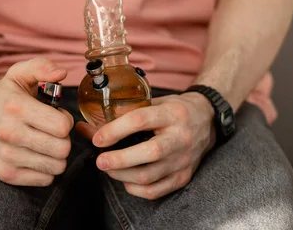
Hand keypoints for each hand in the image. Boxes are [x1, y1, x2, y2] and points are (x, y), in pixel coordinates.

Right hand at [0, 57, 73, 186]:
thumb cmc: (3, 95)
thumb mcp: (19, 74)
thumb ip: (41, 67)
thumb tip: (61, 73)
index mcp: (16, 107)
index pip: (62, 126)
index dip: (65, 120)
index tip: (56, 116)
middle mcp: (8, 133)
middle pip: (62, 148)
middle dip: (63, 139)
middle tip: (51, 131)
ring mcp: (6, 156)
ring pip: (56, 166)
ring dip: (56, 154)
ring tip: (44, 141)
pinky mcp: (5, 173)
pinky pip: (45, 179)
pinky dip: (45, 168)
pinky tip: (35, 154)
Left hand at [77, 93, 215, 199]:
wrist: (207, 120)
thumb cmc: (173, 110)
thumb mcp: (151, 103)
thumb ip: (120, 114)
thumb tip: (85, 128)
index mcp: (171, 113)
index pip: (140, 120)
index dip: (115, 130)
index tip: (97, 139)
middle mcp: (180, 137)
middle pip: (148, 153)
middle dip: (119, 159)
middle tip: (99, 160)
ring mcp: (184, 160)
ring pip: (150, 176)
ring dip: (122, 175)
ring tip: (108, 168)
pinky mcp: (184, 177)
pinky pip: (156, 190)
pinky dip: (135, 188)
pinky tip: (125, 179)